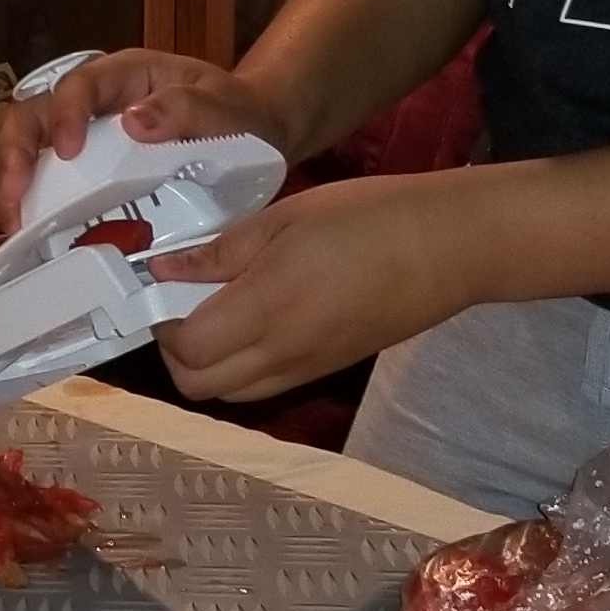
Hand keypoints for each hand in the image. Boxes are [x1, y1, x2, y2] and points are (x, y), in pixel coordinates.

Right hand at [0, 51, 280, 230]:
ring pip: (32, 148)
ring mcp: (88, 136)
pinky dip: (40, 207)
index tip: (68, 152)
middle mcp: (96, 102)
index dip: (65, 115)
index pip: (80, 84)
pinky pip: (53, 182)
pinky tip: (37, 237)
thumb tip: (133, 122)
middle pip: (35, 113)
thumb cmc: (238, 114)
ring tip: (16, 227)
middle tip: (14, 200)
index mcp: (126, 75)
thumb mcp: (224, 108)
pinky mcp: (91, 170)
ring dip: (17, 186)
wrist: (254, 135)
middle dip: (15, 155)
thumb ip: (186, 109)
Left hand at [150, 171, 483, 406]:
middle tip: (181, 302)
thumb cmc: (367, 217)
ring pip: (229, 394)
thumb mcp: (286, 217)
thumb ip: (221, 251)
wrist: (448, 247)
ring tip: (215, 311)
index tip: (162, 284)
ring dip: (206, 363)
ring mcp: (307, 368)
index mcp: (268, 309)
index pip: (187, 348)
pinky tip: (252, 319)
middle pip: (198, 385)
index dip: (161, 321)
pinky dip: (241, 367)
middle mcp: (282, 353)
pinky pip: (264, 386)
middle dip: (174, 350)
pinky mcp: (327, 369)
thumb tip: (164, 269)